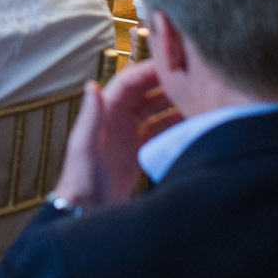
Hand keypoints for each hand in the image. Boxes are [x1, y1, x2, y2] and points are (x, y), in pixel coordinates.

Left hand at [50, 61, 179, 208]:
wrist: (86, 213)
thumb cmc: (80, 180)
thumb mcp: (83, 147)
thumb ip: (90, 117)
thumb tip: (92, 85)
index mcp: (103, 113)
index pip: (128, 83)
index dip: (148, 71)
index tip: (170, 64)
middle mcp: (116, 119)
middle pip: (144, 93)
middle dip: (164, 83)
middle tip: (191, 78)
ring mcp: (128, 135)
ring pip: (154, 110)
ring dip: (172, 103)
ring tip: (196, 98)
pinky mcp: (137, 152)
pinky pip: (158, 130)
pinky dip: (173, 124)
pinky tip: (190, 122)